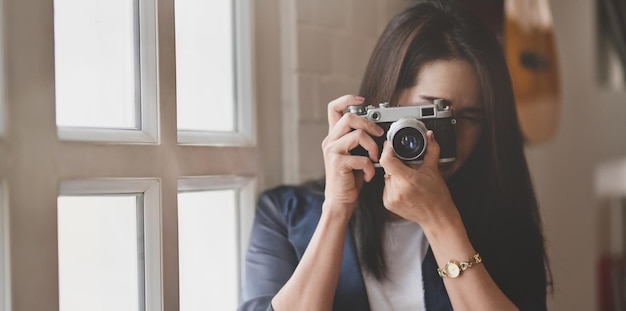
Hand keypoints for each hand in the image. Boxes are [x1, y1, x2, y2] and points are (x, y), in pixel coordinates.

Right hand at [321, 95, 383, 216]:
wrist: (340, 201)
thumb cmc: (350, 179)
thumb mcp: (355, 154)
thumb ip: (360, 141)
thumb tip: (379, 129)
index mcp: (334, 136)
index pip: (334, 108)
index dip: (347, 99)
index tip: (363, 100)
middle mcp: (330, 141)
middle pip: (349, 117)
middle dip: (370, 124)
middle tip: (380, 135)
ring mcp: (332, 151)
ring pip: (357, 134)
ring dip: (373, 146)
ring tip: (376, 158)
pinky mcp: (337, 164)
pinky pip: (361, 157)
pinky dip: (370, 167)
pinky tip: (370, 174)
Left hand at [378, 131, 458, 228]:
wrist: (436, 217)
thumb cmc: (437, 196)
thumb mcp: (434, 170)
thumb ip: (431, 150)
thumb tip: (430, 136)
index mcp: (408, 181)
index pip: (387, 161)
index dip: (388, 150)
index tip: (391, 146)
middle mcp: (397, 190)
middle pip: (388, 168)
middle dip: (396, 163)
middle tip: (408, 167)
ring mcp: (391, 198)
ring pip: (386, 177)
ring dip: (395, 174)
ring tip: (409, 179)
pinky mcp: (388, 204)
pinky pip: (386, 187)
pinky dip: (393, 184)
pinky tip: (405, 188)